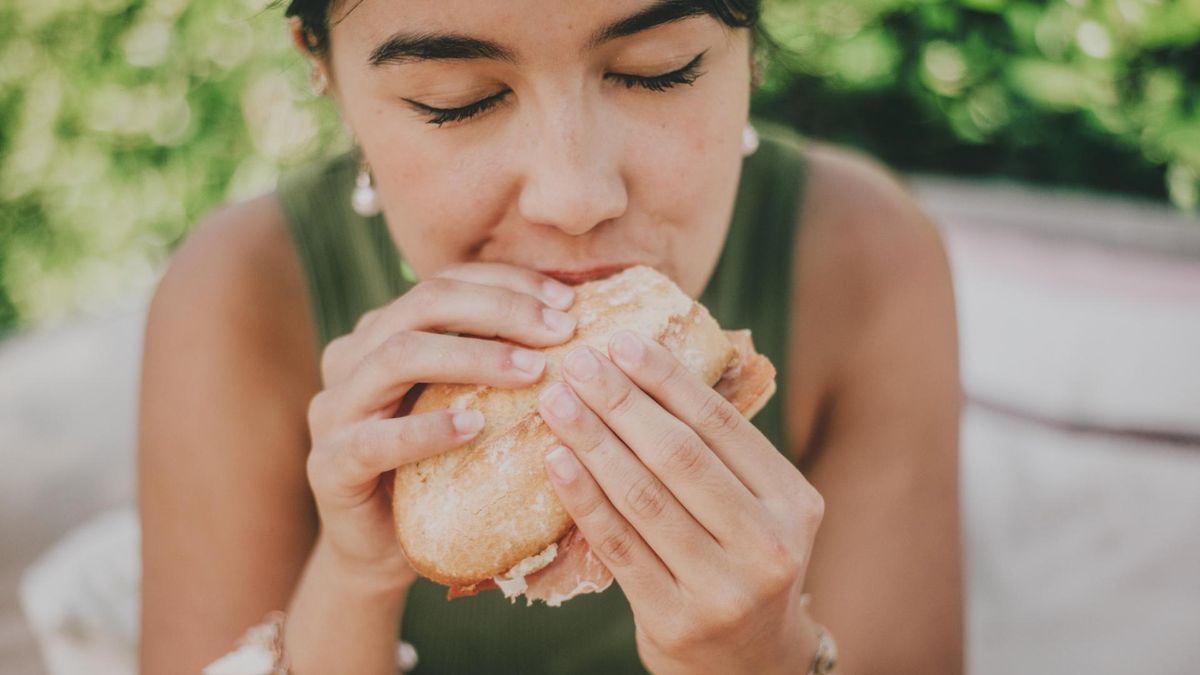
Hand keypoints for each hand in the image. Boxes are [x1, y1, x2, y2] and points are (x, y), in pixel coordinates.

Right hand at [305, 263, 578, 588]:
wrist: (384, 547)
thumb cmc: (440, 466)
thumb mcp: (470, 403)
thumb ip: (498, 361)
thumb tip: (581, 319)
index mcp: (383, 330)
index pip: (446, 282)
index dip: (508, 283)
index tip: (569, 299)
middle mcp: (352, 356)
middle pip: (424, 304)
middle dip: (500, 310)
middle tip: (561, 331)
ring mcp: (333, 408)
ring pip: (399, 356)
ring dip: (474, 357)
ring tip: (533, 372)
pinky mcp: (329, 464)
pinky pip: (376, 439)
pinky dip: (428, 429)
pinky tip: (474, 428)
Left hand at [536, 330, 823, 673]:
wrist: (751, 667)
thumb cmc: (741, 568)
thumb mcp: (758, 513)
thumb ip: (719, 458)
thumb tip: (641, 373)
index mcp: (792, 502)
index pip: (721, 424)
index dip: (667, 379)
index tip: (621, 342)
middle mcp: (767, 544)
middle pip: (680, 455)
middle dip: (622, 401)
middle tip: (578, 363)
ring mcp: (724, 587)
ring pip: (644, 497)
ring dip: (593, 441)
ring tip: (557, 402)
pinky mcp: (677, 620)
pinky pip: (620, 546)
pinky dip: (584, 499)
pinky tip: (556, 461)